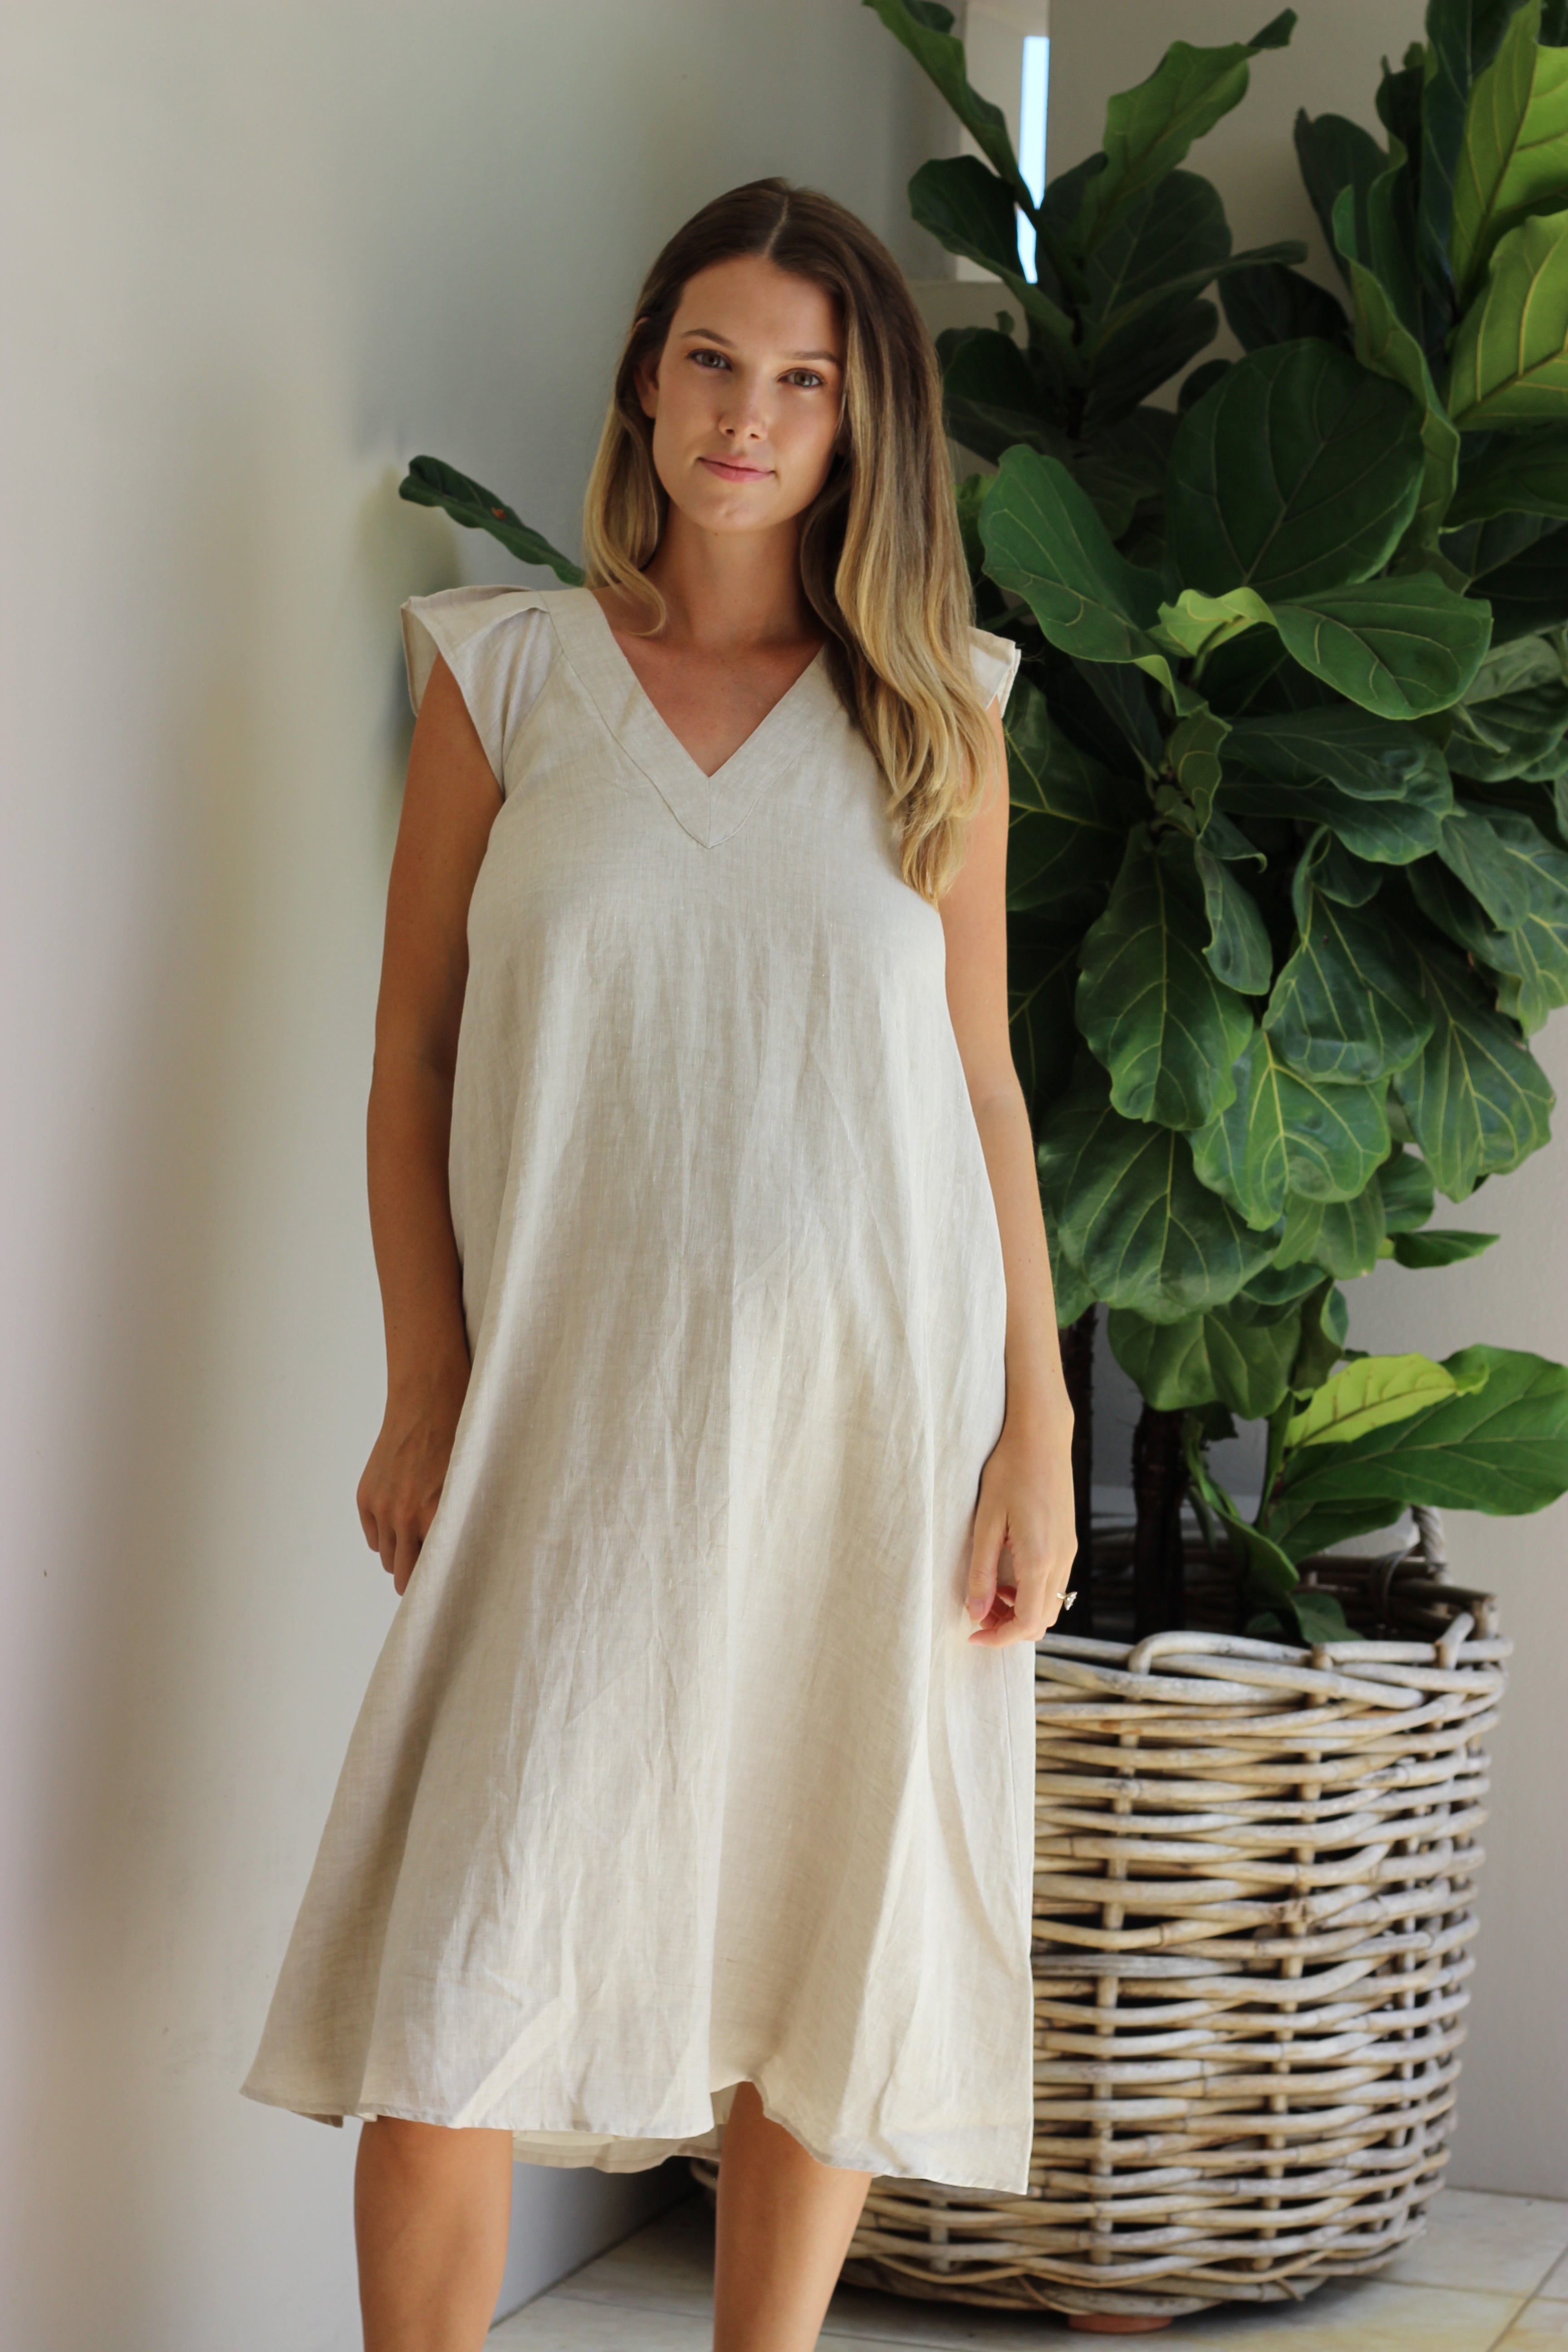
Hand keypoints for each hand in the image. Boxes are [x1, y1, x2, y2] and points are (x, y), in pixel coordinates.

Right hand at [356, 1360, 468, 1596]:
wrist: (426, 1402)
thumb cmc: (459, 1441)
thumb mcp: (469, 1485)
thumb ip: (461, 1522)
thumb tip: (464, 1557)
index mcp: (435, 1516)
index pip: (433, 1572)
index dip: (440, 1586)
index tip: (449, 1596)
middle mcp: (404, 1517)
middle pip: (404, 1574)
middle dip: (418, 1580)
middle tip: (432, 1581)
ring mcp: (381, 1507)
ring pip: (388, 1558)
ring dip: (402, 1556)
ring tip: (420, 1544)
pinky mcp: (366, 1497)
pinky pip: (374, 1537)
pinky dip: (386, 1536)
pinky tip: (402, 1523)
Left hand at [965, 1411, 1075, 1646]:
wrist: (1041, 1437)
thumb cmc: (1010, 1471)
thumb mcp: (985, 1522)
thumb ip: (981, 1571)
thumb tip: (976, 1612)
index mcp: (1040, 1559)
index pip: (1027, 1623)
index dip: (999, 1638)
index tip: (973, 1634)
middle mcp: (1062, 1560)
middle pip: (1042, 1621)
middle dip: (1009, 1627)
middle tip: (978, 1612)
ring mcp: (1069, 1551)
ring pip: (1050, 1604)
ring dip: (1020, 1609)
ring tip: (990, 1591)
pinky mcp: (1068, 1542)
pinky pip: (1055, 1584)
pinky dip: (1031, 1592)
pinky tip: (1008, 1573)